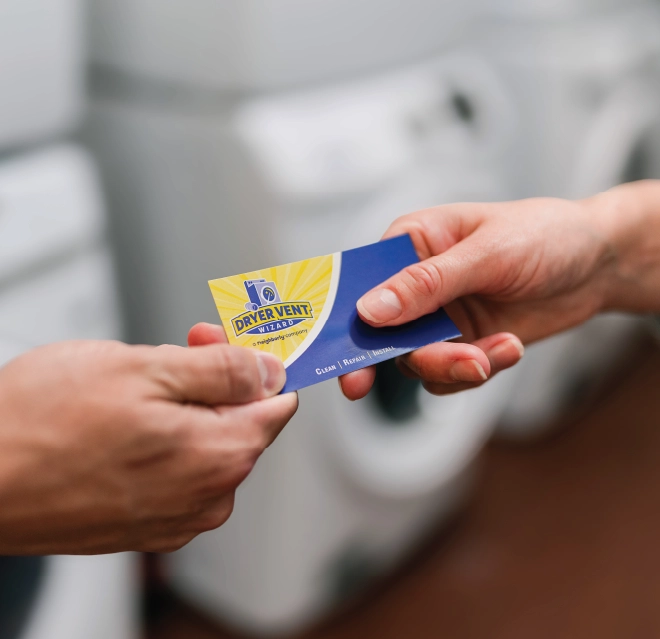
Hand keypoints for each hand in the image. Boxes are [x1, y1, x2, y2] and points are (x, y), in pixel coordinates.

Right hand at [0, 336, 296, 554]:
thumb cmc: (41, 425)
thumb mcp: (145, 369)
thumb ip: (223, 371)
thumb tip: (270, 370)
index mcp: (221, 455)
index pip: (279, 402)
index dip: (260, 362)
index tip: (240, 341)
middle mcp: (208, 496)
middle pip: (242, 421)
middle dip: (219, 379)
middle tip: (183, 346)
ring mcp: (177, 516)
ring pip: (208, 443)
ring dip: (189, 407)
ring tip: (140, 386)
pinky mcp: (147, 525)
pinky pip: (179, 471)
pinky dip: (167, 440)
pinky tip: (128, 423)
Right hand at [340, 182, 659, 399]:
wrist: (597, 264)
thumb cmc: (544, 235)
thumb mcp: (487, 253)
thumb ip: (427, 284)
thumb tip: (370, 310)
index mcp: (410, 244)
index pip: (360, 283)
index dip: (346, 323)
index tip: (347, 363)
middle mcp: (415, 283)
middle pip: (384, 333)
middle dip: (412, 357)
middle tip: (446, 368)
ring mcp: (438, 317)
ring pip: (417, 361)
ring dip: (453, 366)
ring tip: (495, 354)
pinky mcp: (462, 343)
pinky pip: (450, 373)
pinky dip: (477, 370)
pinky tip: (509, 348)